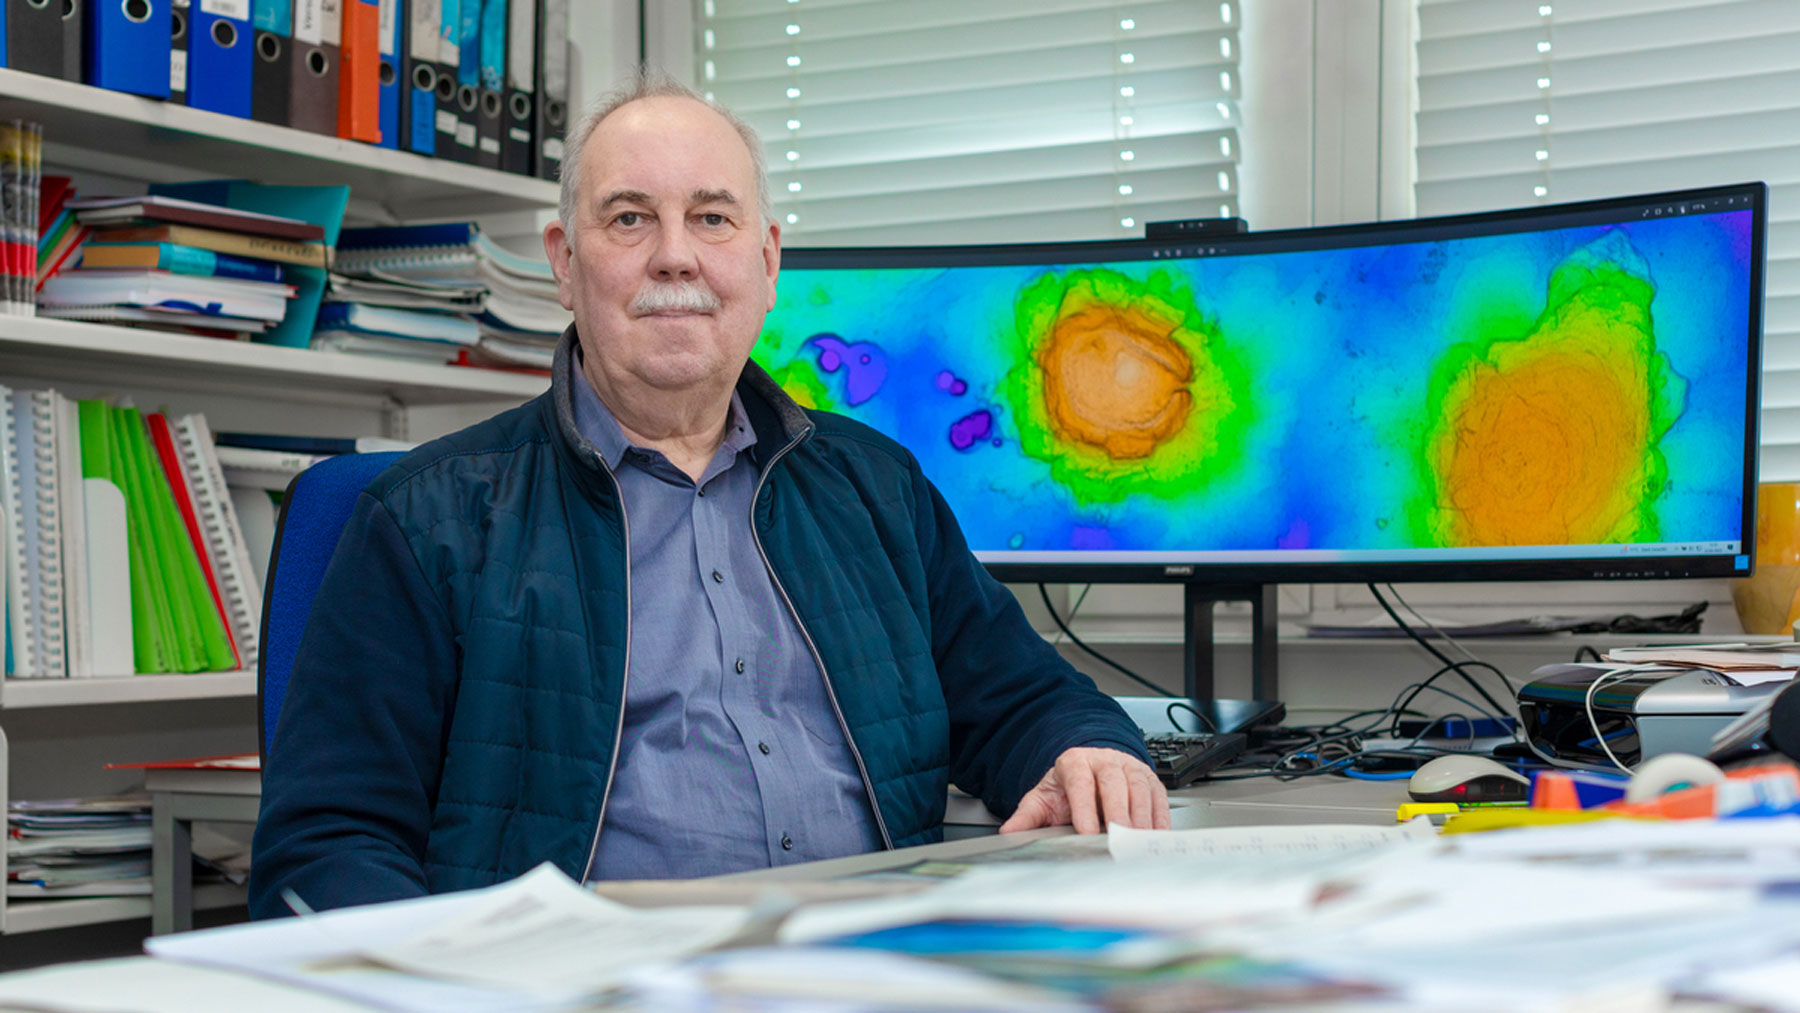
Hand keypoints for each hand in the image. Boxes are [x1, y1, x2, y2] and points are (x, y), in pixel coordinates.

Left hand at [998, 747, 1170, 834]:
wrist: (1090, 768)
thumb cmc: (1067, 787)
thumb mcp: (1044, 798)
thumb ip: (1028, 815)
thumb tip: (1009, 832)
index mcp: (1075, 762)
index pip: (1080, 782)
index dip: (1084, 807)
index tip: (1086, 832)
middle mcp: (1105, 761)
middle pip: (1113, 783)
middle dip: (1117, 812)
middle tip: (1119, 838)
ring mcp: (1129, 768)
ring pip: (1139, 788)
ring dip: (1141, 816)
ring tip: (1138, 841)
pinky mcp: (1149, 779)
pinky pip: (1158, 796)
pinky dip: (1159, 817)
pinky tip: (1156, 835)